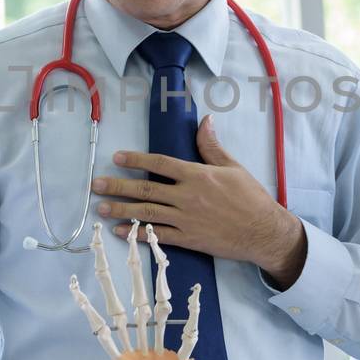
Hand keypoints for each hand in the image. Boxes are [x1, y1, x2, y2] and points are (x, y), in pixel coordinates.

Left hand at [92, 117, 307, 287]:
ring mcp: (186, 219)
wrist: (263, 231)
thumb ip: (212, 146)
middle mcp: (187, 196)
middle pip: (145, 189)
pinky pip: (157, 235)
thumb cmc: (250, 198)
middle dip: (118, 186)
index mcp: (197, 175)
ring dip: (121, 210)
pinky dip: (137, 233)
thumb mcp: (233, 167)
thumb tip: (205, 121)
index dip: (136, 159)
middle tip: (96, 185)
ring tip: (101, 207)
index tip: (117, 157)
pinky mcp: (188, 239)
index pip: (160, 163)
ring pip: (146, 213)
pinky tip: (120, 231)